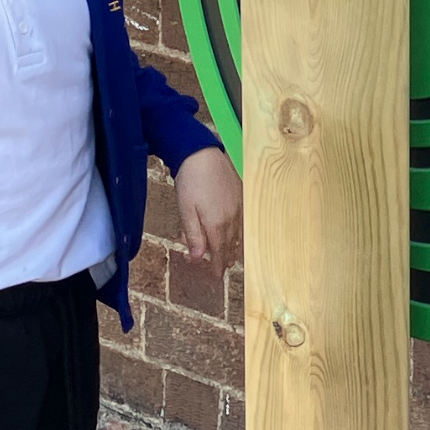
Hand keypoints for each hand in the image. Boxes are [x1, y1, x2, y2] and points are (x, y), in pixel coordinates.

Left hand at [174, 146, 241, 260]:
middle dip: (226, 258)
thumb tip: (198, 259)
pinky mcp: (241, 196)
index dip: (218, 265)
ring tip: (231, 257)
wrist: (202, 153)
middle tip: (222, 269)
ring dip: (234, 247)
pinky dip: (239, 233)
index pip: (219, 251)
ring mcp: (239, 206)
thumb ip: (194, 236)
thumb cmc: (191, 181)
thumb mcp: (186, 210)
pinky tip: (236, 234)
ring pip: (238, 234)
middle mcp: (232, 218)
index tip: (217, 276)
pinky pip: (243, 222)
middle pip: (230, 245)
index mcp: (216, 223)